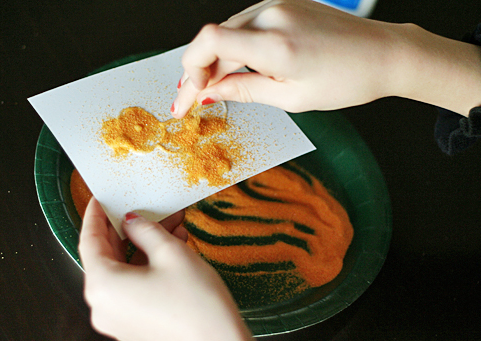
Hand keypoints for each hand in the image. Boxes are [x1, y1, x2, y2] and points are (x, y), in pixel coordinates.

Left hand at [78, 197, 267, 340]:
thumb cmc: (196, 305)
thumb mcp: (171, 252)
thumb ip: (145, 230)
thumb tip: (132, 221)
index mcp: (102, 286)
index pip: (89, 240)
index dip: (96, 215)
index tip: (100, 199)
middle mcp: (102, 306)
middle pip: (108, 256)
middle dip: (129, 230)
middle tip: (145, 208)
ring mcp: (117, 319)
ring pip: (124, 271)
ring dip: (144, 247)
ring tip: (171, 227)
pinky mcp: (133, 326)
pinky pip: (132, 288)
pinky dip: (147, 268)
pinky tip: (171, 250)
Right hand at [172, 0, 480, 117]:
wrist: (383, 54)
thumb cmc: (346, 79)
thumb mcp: (292, 97)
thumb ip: (245, 90)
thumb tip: (210, 92)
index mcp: (275, 43)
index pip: (210, 42)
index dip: (190, 68)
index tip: (186, 96)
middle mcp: (273, 16)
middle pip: (215, 38)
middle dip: (199, 71)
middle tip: (192, 101)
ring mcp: (279, 6)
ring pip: (229, 32)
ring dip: (216, 60)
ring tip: (214, 88)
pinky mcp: (286, 5)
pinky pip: (248, 25)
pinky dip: (235, 47)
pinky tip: (236, 68)